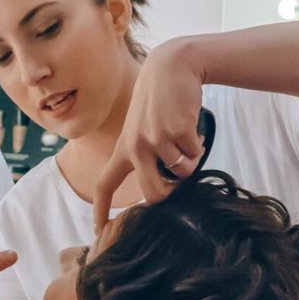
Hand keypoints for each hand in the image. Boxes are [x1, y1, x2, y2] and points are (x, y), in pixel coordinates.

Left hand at [92, 39, 205, 231]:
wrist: (172, 66)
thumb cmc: (158, 100)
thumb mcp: (141, 127)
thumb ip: (144, 156)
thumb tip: (164, 189)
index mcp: (123, 148)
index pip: (104, 185)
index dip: (101, 211)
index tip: (99, 233)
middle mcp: (136, 147)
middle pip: (155, 195)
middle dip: (172, 193)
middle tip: (179, 183)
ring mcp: (157, 139)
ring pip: (182, 173)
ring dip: (190, 160)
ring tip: (185, 138)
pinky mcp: (177, 130)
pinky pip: (195, 155)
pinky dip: (198, 145)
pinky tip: (191, 126)